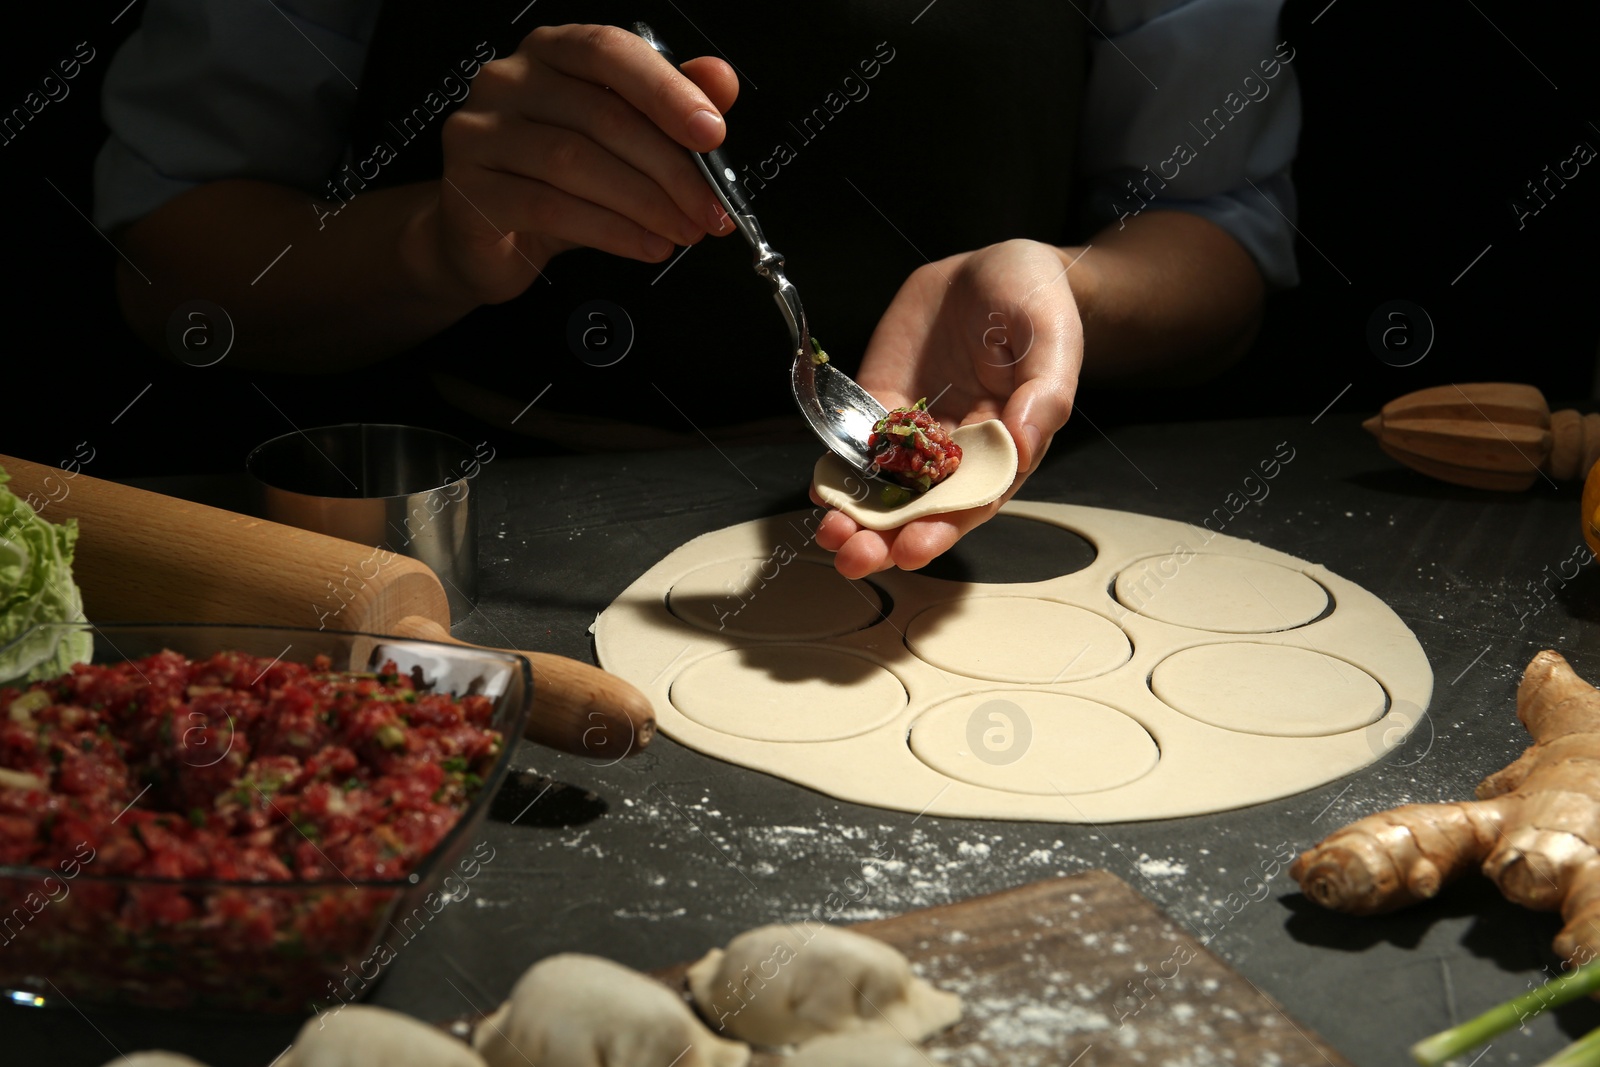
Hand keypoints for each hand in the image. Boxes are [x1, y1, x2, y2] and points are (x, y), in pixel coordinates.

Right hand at [415, 24, 739, 305]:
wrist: (485, 240)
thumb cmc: (555, 183)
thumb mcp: (621, 143)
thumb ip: (669, 108)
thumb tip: (720, 81)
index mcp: (550, 52)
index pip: (610, 53)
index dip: (666, 91)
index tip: (712, 133)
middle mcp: (507, 80)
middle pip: (602, 116)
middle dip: (671, 169)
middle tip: (711, 209)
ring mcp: (479, 132)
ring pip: (576, 162)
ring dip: (646, 204)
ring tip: (684, 231)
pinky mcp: (467, 189)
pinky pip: (550, 207)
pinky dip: (611, 231)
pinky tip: (647, 245)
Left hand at [810, 239, 1083, 578]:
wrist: (997, 268)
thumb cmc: (1038, 307)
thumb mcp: (1053, 341)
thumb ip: (1045, 394)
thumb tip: (1024, 443)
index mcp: (1003, 449)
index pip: (970, 504)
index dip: (941, 529)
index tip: (913, 548)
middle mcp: (957, 451)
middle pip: (919, 507)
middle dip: (885, 537)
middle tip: (855, 556)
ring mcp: (917, 430)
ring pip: (882, 485)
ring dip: (854, 514)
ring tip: (831, 533)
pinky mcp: (883, 402)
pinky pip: (857, 443)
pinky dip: (837, 468)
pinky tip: (821, 486)